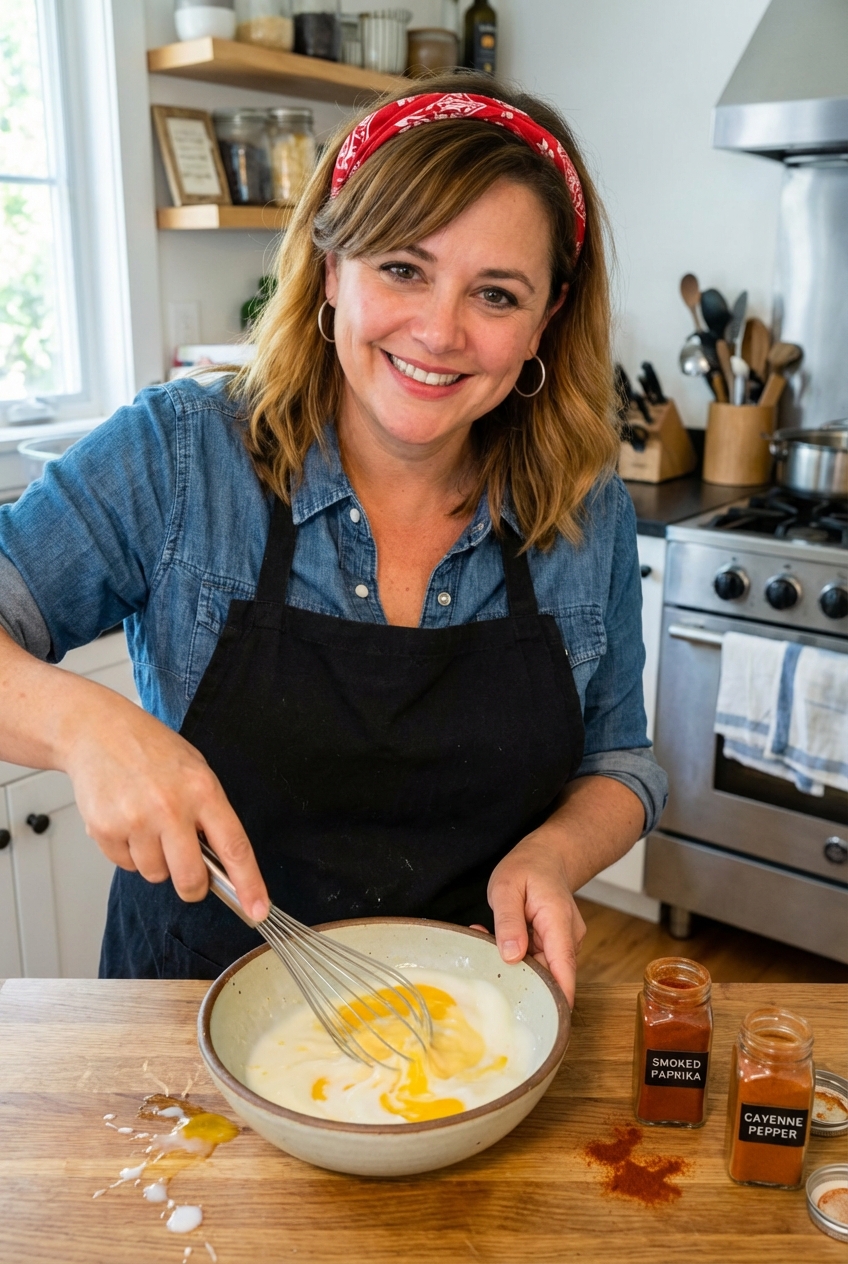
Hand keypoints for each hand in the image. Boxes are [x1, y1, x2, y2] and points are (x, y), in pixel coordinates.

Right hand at [63, 690, 269, 921]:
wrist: (97, 731)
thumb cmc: (151, 750)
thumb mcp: (195, 770)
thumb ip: (210, 814)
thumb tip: (222, 863)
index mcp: (202, 791)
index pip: (234, 847)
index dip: (248, 884)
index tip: (257, 910)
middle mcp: (170, 808)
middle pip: (191, 878)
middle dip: (193, 886)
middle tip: (189, 873)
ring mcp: (135, 820)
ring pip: (156, 875)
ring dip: (156, 862)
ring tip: (148, 824)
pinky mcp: (105, 830)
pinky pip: (126, 866)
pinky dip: (129, 853)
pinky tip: (126, 821)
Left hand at [486, 828, 586, 1008]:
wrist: (548, 856)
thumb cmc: (529, 867)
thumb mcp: (508, 887)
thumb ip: (508, 922)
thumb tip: (512, 957)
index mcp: (559, 923)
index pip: (564, 970)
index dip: (558, 1000)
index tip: (545, 1024)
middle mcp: (567, 938)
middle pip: (549, 974)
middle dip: (517, 976)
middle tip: (485, 960)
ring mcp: (562, 943)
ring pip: (539, 967)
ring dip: (512, 962)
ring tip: (486, 938)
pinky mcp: (553, 945)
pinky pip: (535, 958)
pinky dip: (515, 954)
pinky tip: (496, 939)